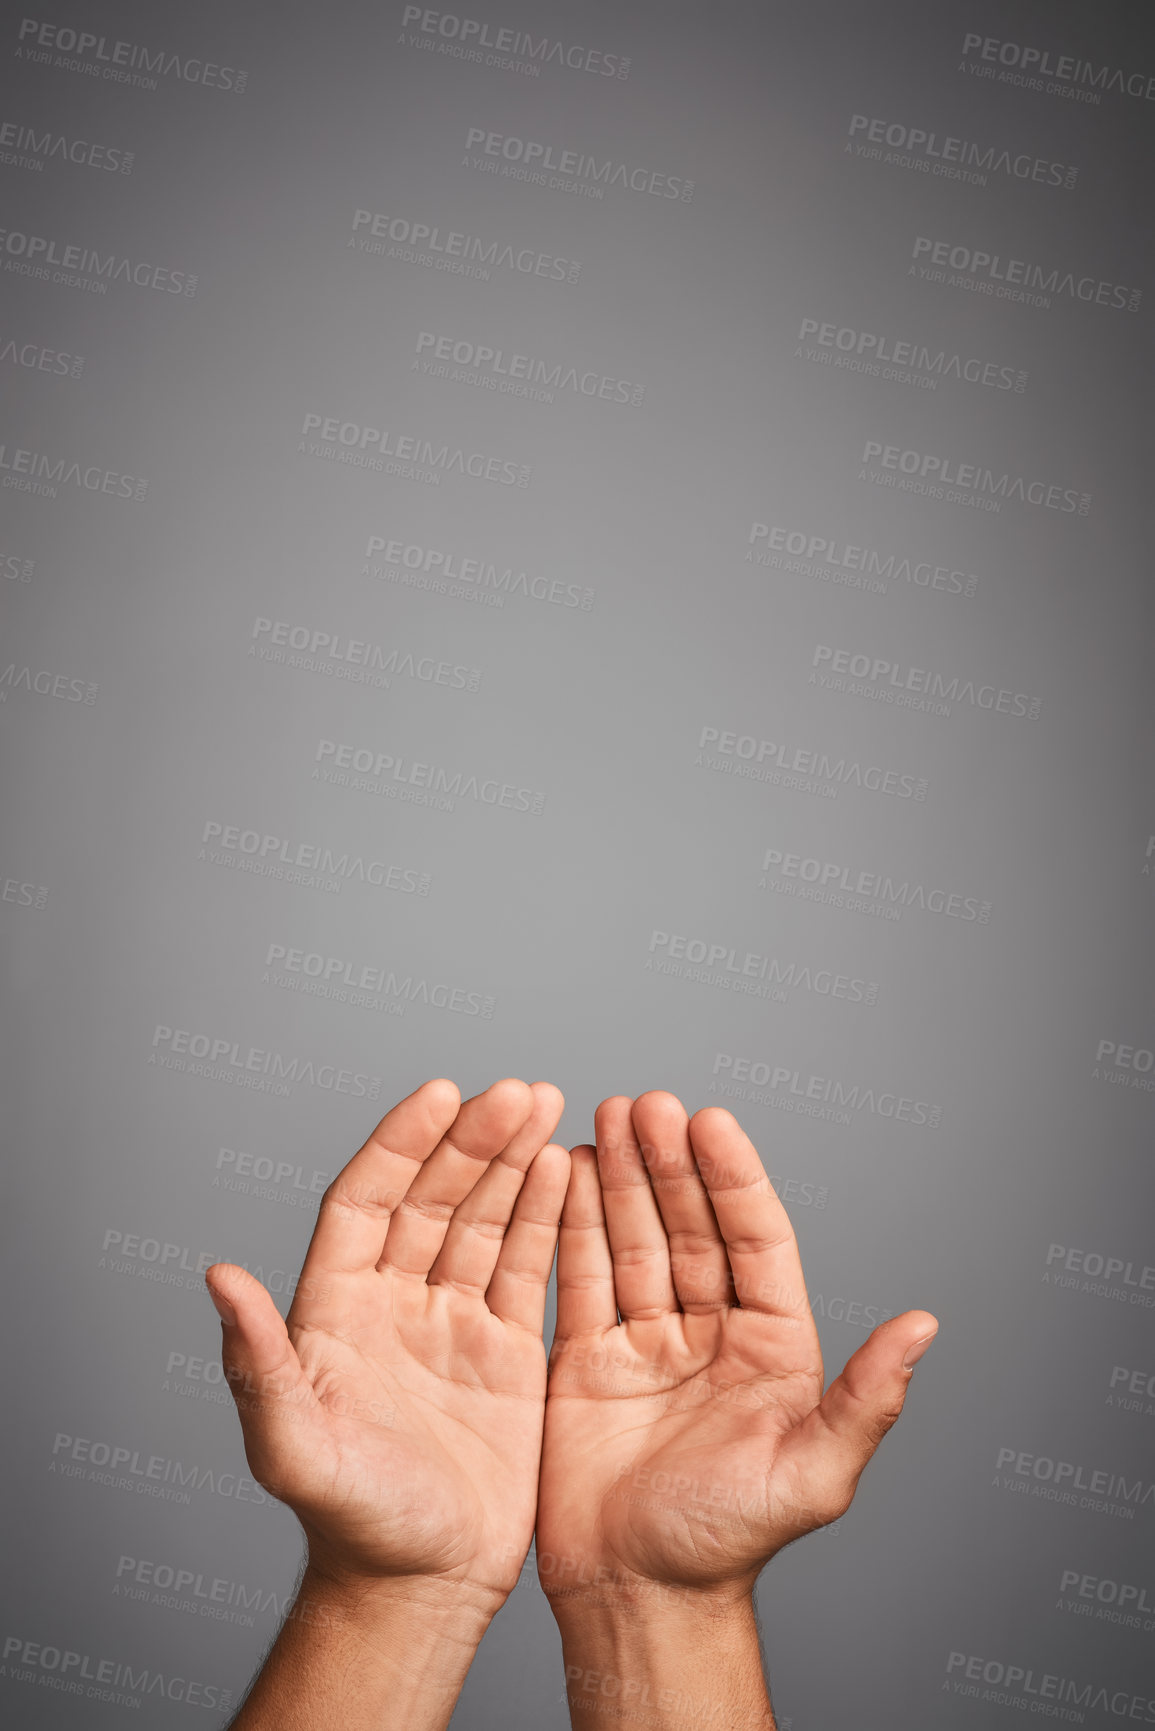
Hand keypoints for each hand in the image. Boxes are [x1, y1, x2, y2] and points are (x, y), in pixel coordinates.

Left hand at [205, 1076, 569, 1609]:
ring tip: (550, 1105)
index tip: (440, 1093)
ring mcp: (451, 1321)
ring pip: (482, 1218)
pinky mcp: (505, 1349)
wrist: (421, 1588)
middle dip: (474, 1139)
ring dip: (513, 1160)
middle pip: (433, 1196)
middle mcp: (393, 1301)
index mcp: (336, 1309)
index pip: (367, 1201)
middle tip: (520, 1092)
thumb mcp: (293, 1445)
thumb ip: (260, 1361)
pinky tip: (565, 1170)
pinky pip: (527, 1266)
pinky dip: (546, 1216)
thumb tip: (218, 1275)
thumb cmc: (349, 1524)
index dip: (400, 1143)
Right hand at [538, 1091, 936, 1606]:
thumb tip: (923, 1327)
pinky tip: (562, 1172)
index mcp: (772, 1345)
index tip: (709, 1121)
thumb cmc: (729, 1543)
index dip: (732, 1179)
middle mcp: (710, 1329)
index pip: (755, 1240)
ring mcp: (646, 1339)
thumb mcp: (812, 1474)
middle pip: (688, 1226)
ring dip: (619, 1178)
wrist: (638, 1596)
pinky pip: (578, 1277)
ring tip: (602, 1117)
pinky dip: (569, 1224)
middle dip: (666, 1162)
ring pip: (633, 1239)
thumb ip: (865, 1399)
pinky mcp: (586, 1357)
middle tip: (642, 1103)